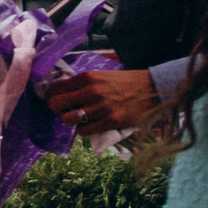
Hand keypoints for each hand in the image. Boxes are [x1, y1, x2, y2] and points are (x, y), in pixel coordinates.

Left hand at [45, 68, 162, 133]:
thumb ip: (83, 84)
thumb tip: (61, 95)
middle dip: (57, 110)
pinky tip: (91, 125)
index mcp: (88, 77)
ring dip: (71, 122)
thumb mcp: (102, 76)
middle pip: (56, 104)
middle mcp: (92, 91)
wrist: (154, 88)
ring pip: (68, 120)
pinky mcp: (111, 121)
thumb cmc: (126, 82)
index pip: (55, 90)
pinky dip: (83, 131)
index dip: (52, 98)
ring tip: (79, 119)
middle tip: (65, 112)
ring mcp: (101, 107)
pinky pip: (84, 131)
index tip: (57, 103)